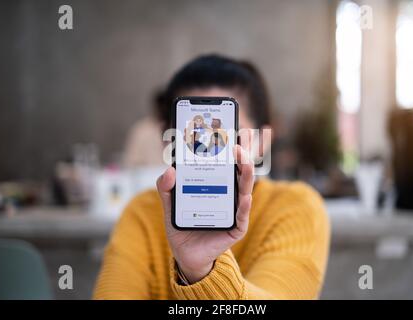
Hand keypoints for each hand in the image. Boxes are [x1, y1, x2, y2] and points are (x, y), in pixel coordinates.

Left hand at [156, 144, 253, 283]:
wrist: (185, 255)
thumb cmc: (182, 226)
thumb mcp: (170, 204)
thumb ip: (166, 187)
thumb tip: (169, 170)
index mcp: (215, 185)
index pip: (224, 164)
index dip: (227, 150)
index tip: (226, 134)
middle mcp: (228, 195)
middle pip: (237, 173)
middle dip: (239, 157)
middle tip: (235, 145)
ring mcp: (234, 211)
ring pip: (244, 190)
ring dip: (246, 175)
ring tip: (245, 163)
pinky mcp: (236, 228)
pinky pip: (241, 216)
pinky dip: (243, 206)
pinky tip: (243, 197)